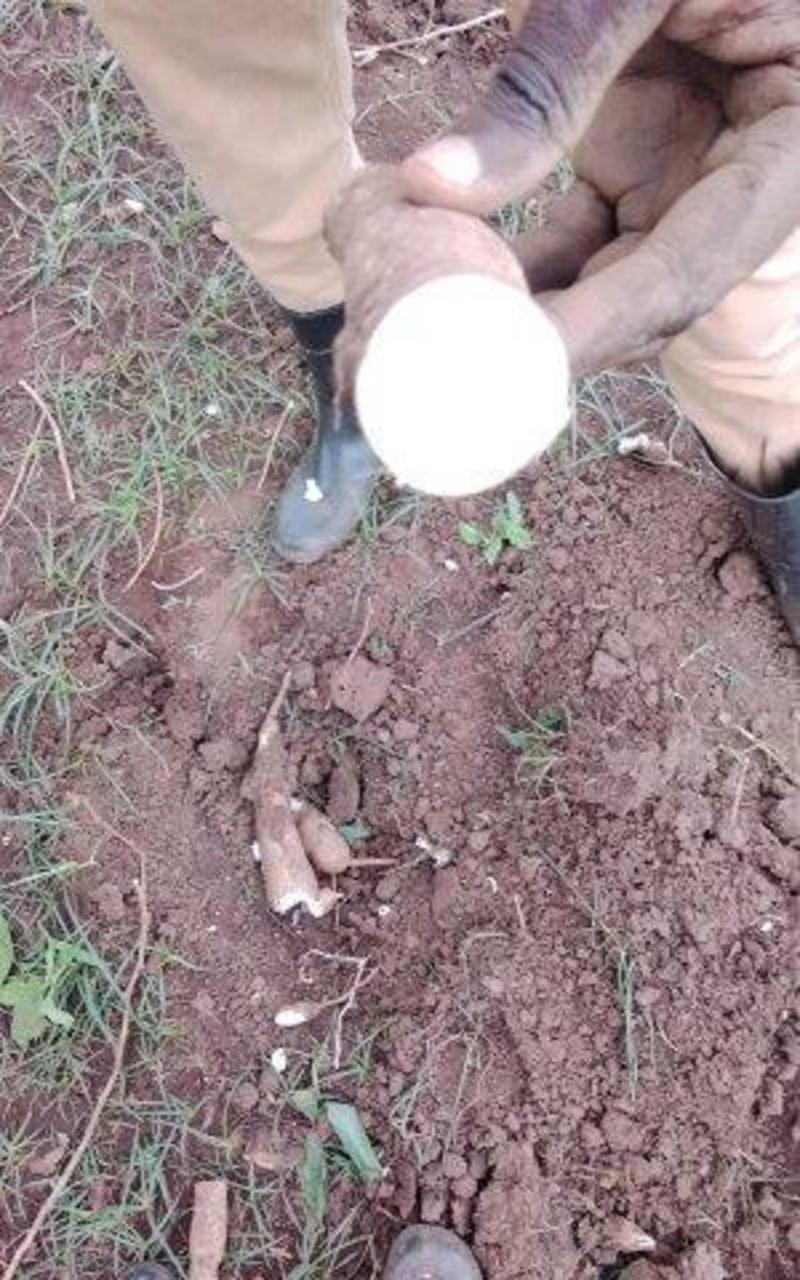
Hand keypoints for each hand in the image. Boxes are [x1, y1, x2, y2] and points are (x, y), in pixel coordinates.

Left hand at [402, 1, 799, 373]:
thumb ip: (548, 80)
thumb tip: (430, 186)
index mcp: (784, 147)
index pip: (687, 273)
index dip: (601, 330)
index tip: (515, 366)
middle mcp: (732, 185)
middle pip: (642, 300)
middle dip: (553, 345)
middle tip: (452, 379)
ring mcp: (684, 178)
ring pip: (602, 278)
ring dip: (526, 312)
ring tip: (438, 340)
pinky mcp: (636, 164)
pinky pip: (575, 237)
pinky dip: (514, 260)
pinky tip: (448, 275)